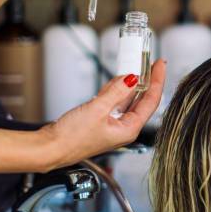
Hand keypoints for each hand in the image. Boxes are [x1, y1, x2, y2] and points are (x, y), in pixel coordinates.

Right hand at [41, 59, 165, 170]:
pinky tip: (114, 82)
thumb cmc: (71, 139)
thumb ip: (115, 92)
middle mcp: (124, 127)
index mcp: (129, 129)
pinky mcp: (102, 120)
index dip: (157, 81)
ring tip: (130, 68)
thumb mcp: (96, 110)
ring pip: (126, 99)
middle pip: (141, 99)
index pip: (151, 101)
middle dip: (145, 80)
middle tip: (149, 63)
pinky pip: (113, 101)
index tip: (159, 65)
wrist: (50, 148)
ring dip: (128, 84)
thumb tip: (131, 78)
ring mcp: (113, 124)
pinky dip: (114, 90)